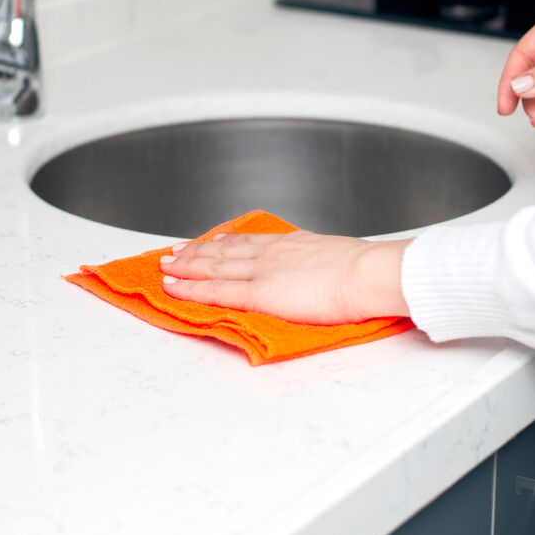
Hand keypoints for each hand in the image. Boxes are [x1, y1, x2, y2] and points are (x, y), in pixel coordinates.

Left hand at [160, 231, 411, 323]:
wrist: (368, 274)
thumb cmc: (366, 272)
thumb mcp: (341, 258)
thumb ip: (324, 265)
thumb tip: (327, 272)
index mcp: (294, 244)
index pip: (250, 242)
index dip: (226, 242)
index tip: (210, 242)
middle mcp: (272, 253)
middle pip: (224, 251)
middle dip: (196, 252)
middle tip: (175, 252)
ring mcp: (261, 271)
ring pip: (212, 266)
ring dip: (185, 266)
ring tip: (166, 266)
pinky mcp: (257, 293)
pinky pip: (214, 290)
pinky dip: (189, 288)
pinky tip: (173, 287)